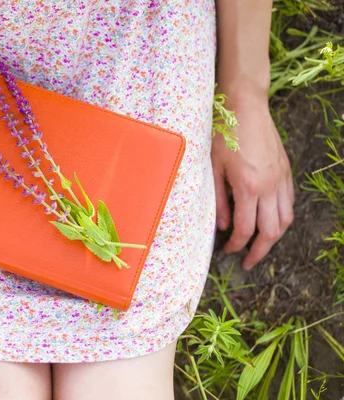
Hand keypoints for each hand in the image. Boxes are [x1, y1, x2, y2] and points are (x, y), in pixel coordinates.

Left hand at [212, 90, 294, 269]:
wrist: (245, 107)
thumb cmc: (223, 135)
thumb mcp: (213, 168)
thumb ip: (218, 200)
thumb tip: (224, 226)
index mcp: (248, 187)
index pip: (246, 229)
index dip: (237, 246)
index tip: (228, 251)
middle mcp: (270, 187)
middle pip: (270, 231)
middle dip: (259, 251)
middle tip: (248, 262)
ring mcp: (281, 179)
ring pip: (285, 220)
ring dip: (273, 237)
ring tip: (260, 245)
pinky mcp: (286, 172)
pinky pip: (289, 202)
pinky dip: (282, 217)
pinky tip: (270, 220)